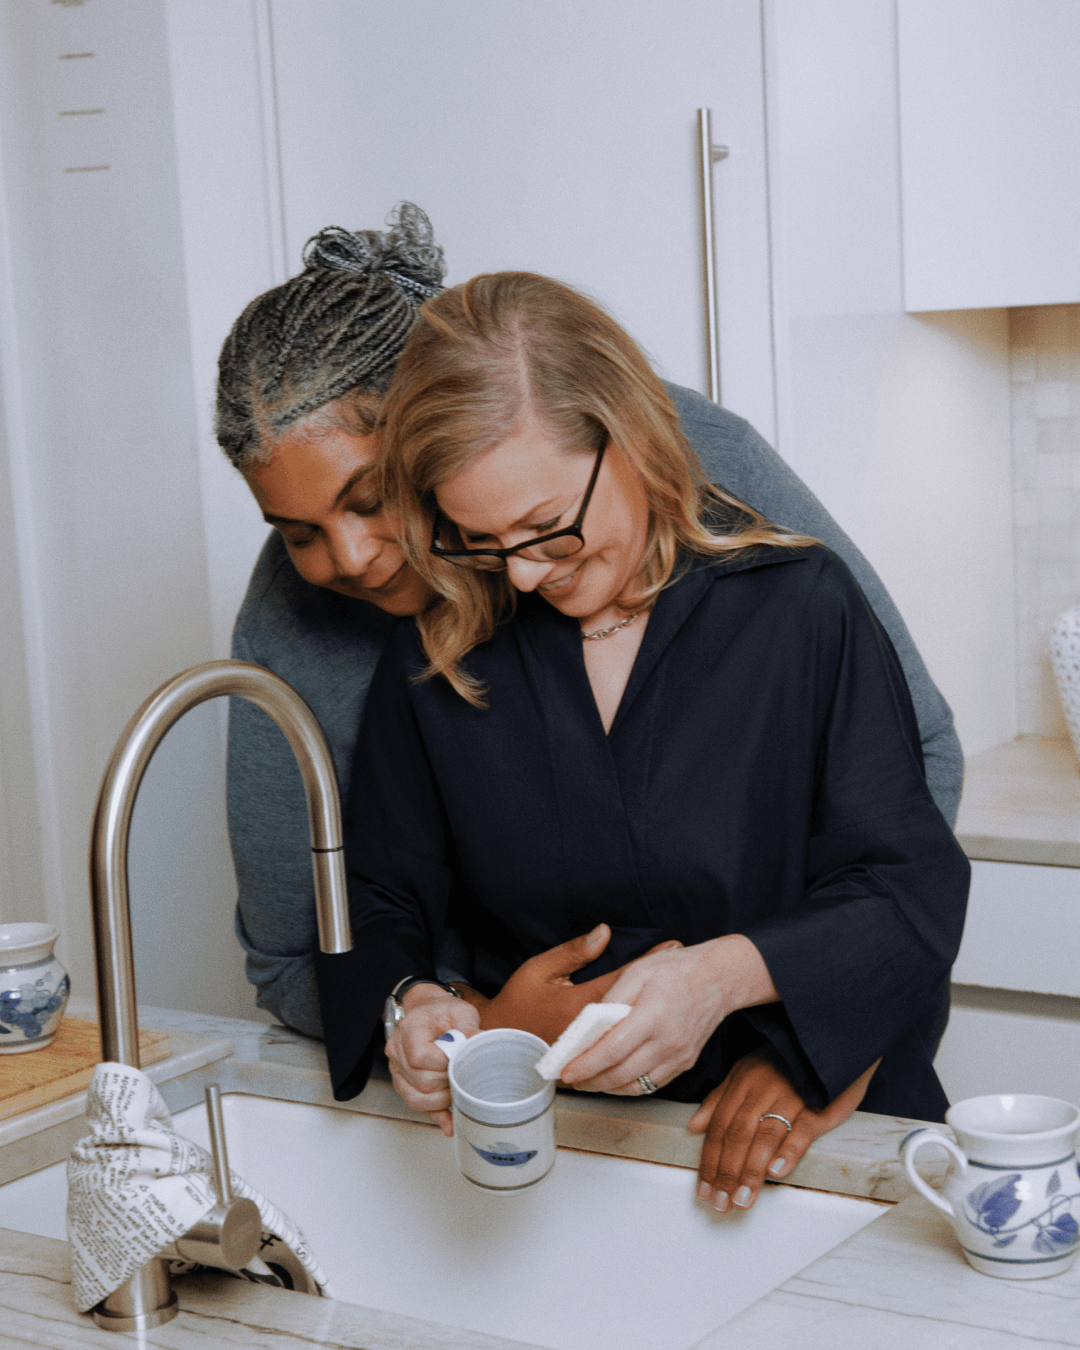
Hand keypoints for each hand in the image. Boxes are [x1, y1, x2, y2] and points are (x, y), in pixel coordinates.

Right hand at [384, 986, 479, 1135]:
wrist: (429, 1013)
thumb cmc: (442, 1012)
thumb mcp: (460, 1012)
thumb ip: (470, 1029)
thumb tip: (481, 1045)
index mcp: (410, 1029)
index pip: (420, 1056)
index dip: (443, 1065)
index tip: (460, 1061)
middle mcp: (397, 1050)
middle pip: (421, 1080)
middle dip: (447, 1083)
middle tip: (464, 1076)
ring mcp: (398, 1069)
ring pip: (415, 1098)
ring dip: (442, 1101)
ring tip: (459, 1091)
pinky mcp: (403, 1083)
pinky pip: (416, 1105)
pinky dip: (435, 1114)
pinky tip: (450, 1121)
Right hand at [478, 924, 681, 1043]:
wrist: (498, 1044)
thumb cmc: (518, 1003)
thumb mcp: (540, 969)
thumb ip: (573, 952)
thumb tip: (604, 933)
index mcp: (581, 1004)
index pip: (624, 979)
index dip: (649, 962)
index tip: (670, 947)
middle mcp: (592, 1030)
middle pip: (636, 1007)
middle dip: (662, 988)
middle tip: (685, 971)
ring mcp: (593, 1050)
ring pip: (632, 1036)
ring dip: (656, 1016)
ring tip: (680, 1000)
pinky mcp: (590, 1064)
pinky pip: (621, 1057)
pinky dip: (640, 1043)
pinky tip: (655, 1032)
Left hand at [560, 935, 775, 1094]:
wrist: (721, 978)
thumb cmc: (678, 969)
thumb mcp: (639, 970)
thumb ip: (612, 996)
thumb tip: (590, 1021)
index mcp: (652, 1016)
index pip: (612, 1049)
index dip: (586, 1064)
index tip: (566, 1071)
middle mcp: (667, 1042)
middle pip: (621, 1074)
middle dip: (591, 1081)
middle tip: (571, 1080)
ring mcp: (678, 1056)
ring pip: (637, 1086)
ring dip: (609, 1088)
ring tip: (589, 1081)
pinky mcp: (685, 1062)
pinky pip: (653, 1083)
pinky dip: (631, 1086)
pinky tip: (616, 1079)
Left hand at [689, 1051, 878, 1213]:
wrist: (822, 1040)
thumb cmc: (781, 1062)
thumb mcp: (745, 1072)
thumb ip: (720, 1099)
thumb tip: (693, 1126)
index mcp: (741, 1085)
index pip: (719, 1128)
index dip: (709, 1161)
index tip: (703, 1191)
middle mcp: (761, 1091)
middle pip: (737, 1135)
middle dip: (726, 1173)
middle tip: (720, 1204)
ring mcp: (789, 1097)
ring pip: (764, 1136)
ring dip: (751, 1171)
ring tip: (742, 1200)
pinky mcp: (817, 1105)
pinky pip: (801, 1129)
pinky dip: (788, 1151)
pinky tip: (776, 1172)